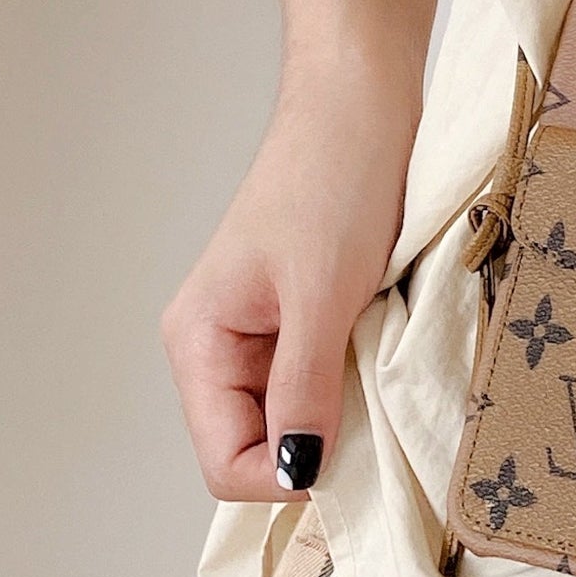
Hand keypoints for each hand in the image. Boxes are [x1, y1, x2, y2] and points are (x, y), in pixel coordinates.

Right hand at [161, 60, 416, 501]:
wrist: (362, 104)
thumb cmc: (333, 179)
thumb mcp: (321, 295)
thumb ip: (302, 390)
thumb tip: (295, 472)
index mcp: (198, 341)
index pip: (224, 461)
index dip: (284, 471)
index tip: (347, 445)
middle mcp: (218, 344)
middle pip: (257, 446)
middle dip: (316, 440)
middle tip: (370, 399)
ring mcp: (261, 330)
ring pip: (295, 415)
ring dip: (339, 407)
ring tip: (374, 359)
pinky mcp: (302, 315)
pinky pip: (320, 379)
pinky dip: (352, 377)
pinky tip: (378, 345)